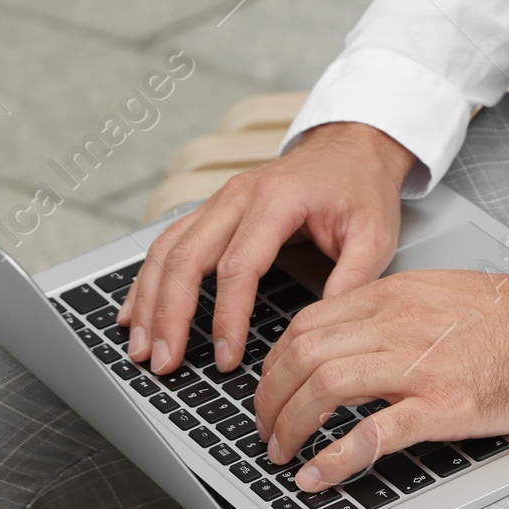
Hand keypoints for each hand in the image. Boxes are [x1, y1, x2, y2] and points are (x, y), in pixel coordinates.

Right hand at [118, 121, 415, 375]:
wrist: (351, 146)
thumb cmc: (360, 188)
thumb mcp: (374, 234)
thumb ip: (352, 281)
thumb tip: (322, 332)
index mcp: (278, 198)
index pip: (238, 266)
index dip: (228, 317)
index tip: (226, 359)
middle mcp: (239, 195)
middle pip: (187, 256)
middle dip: (169, 314)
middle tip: (163, 362)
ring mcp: (221, 200)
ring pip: (168, 249)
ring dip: (148, 300)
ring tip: (141, 347)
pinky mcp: (213, 209)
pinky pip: (169, 242)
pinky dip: (148, 278)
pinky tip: (134, 310)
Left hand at [253, 267, 508, 490]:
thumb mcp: (437, 292)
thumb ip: (389, 310)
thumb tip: (345, 338)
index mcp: (392, 295)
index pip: (307, 322)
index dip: (274, 362)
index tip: (268, 389)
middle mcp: (397, 323)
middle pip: (304, 353)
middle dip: (269, 397)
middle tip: (264, 429)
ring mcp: (419, 365)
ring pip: (326, 385)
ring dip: (290, 425)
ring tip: (281, 453)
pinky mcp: (444, 405)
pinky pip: (374, 431)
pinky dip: (335, 457)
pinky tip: (316, 475)